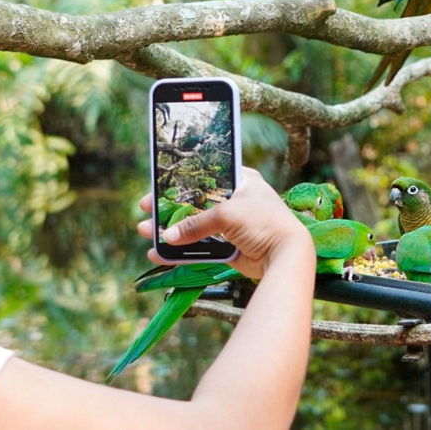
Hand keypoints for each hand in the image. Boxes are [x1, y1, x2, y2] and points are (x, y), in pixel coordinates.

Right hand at [137, 167, 310, 278]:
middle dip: (169, 209)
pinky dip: (182, 250)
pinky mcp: (230, 246)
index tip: (156, 186)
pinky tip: (161, 253)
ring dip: (171, 230)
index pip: (205, 176)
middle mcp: (236, 200)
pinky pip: (201, 246)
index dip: (180, 181)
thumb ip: (196, 224)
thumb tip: (166, 236)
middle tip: (145, 211)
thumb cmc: (263, 222)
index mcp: (241, 180)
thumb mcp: (227, 215)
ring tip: (145, 233)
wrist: (286, 255)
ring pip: (195, 226)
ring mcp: (233, 224)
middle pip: (195, 202)